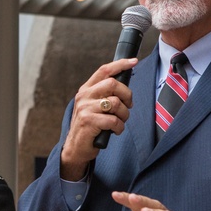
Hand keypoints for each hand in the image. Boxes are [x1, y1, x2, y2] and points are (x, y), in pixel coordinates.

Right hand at [59, 58, 137, 179]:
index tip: (134, 61)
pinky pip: (113, 120)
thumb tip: (125, 86)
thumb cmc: (90, 127)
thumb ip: (104, 95)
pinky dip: (119, 127)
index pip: (104, 70)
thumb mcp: (93, 107)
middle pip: (113, 84)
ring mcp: (85, 108)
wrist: (76, 148)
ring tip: (120, 122)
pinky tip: (115, 131)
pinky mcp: (88, 121)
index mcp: (86, 89)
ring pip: (116, 103)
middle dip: (127, 95)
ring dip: (124, 115)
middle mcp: (84, 96)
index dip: (120, 64)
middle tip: (128, 106)